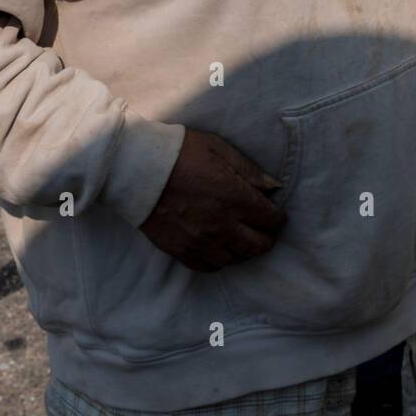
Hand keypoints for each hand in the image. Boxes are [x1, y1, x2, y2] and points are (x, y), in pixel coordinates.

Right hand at [139, 128, 287, 271]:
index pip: (270, 219)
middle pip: (258, 246)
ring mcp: (201, 242)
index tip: (276, 214)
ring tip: (241, 238)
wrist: (137, 170)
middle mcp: (222, 225)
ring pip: (235, 259)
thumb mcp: (218, 148)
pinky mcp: (182, 251)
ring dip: (243, 250)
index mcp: (234, 197)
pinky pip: (209, 267)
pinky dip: (219, 260)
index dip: (278, 217)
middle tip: (264, 229)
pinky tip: (218, 248)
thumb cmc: (179, 152)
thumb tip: (273, 187)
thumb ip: (249, 170)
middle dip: (267, 238)